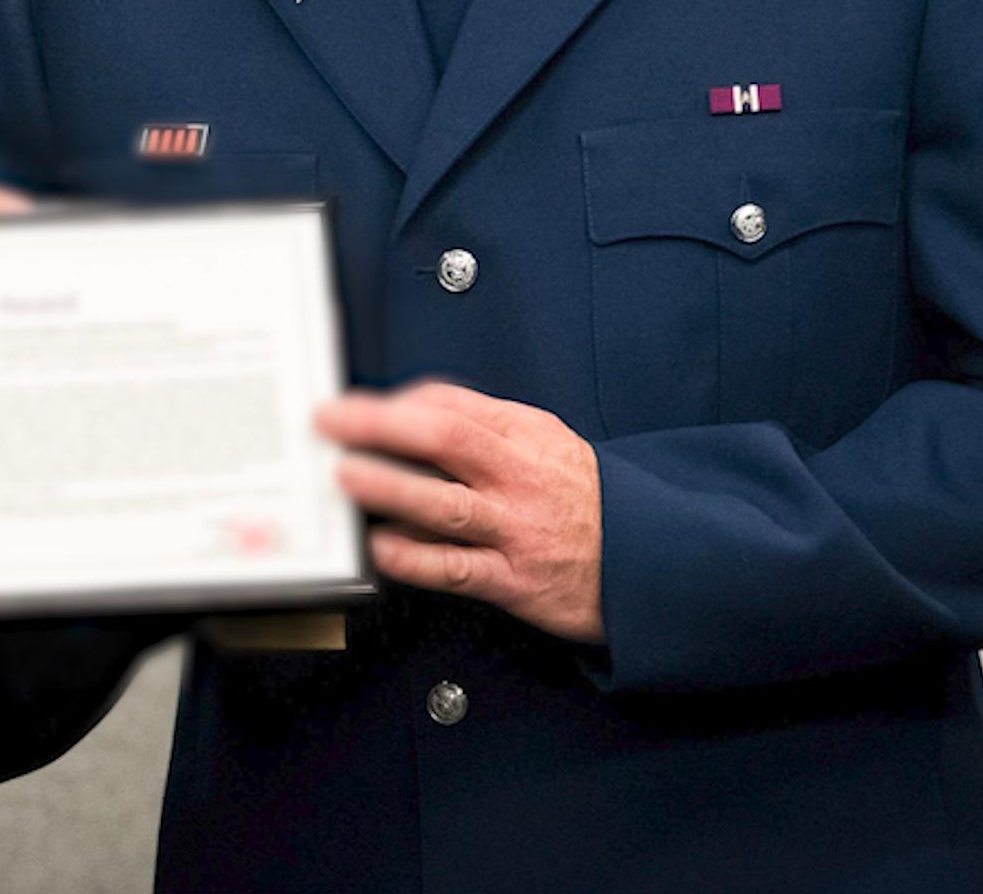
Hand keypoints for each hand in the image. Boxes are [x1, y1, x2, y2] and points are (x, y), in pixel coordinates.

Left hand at [315, 382, 605, 642]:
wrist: (651, 559)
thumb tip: (409, 416)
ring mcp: (516, 529)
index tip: (354, 406)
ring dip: (390, 488)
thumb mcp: (545, 444)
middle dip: (380, 425)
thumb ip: (485, 430)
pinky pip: (457, 568)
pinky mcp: (515, 580)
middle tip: (331, 421)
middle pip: (444, 439)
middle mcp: (518, 477)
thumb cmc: (586, 499)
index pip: (450, 404)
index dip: (395, 402)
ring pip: (445, 504)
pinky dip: (415, 559)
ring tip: (345, 476)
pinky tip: (381, 549)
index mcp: (523, 435)